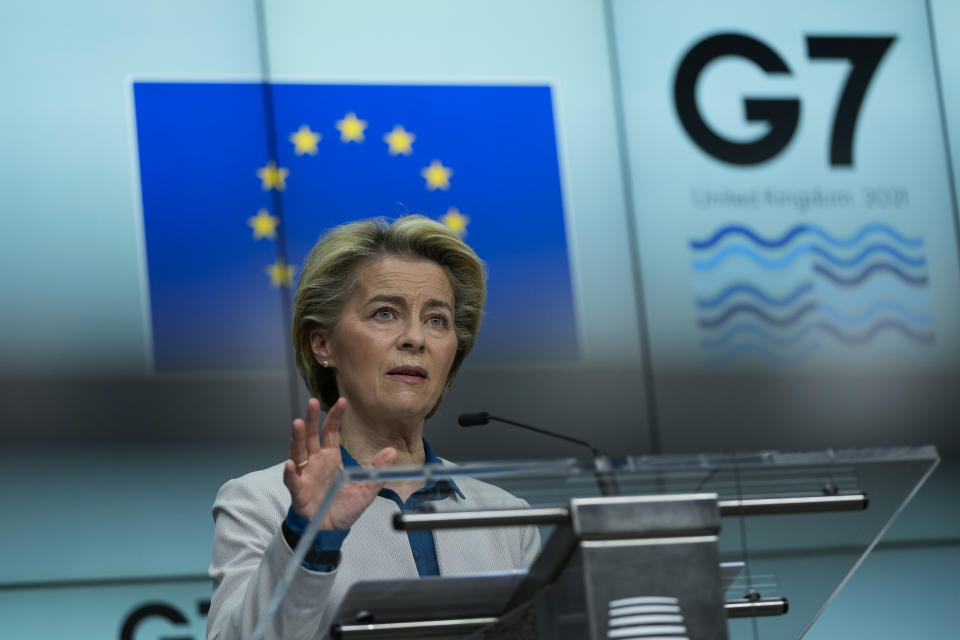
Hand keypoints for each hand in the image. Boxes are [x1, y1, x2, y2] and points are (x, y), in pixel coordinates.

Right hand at [282, 397, 396, 528]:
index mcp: (331, 458)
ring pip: (298, 452)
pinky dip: (290, 472)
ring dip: (298, 438)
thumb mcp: (366, 487)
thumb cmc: (344, 507)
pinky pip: (293, 480)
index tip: (342, 401)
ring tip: (298, 423)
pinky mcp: (299, 491)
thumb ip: (377, 469)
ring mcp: (305, 475)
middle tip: (312, 402)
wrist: (332, 530)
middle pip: (311, 436)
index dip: (335, 417)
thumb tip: (392, 451)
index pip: (331, 432)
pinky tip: (290, 464)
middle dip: (312, 419)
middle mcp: (316, 462)